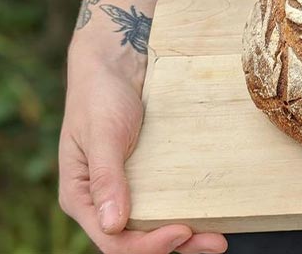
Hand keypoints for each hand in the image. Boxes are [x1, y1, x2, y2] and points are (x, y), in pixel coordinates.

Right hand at [59, 47, 227, 253]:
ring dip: (187, 236)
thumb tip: (112, 225)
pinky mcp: (146, 178)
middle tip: (215, 242)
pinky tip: (211, 214)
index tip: (182, 231)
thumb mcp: (102, 135)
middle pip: (137, 239)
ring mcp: (126, 190)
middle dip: (175, 244)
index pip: (113, 240)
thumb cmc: (100, 95)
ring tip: (219, 239)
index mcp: (81, 197)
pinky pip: (165, 202)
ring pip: (154, 225)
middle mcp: (103, 201)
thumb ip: (106, 178)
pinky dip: (186, 211)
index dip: (147, 245)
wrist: (116, 66)